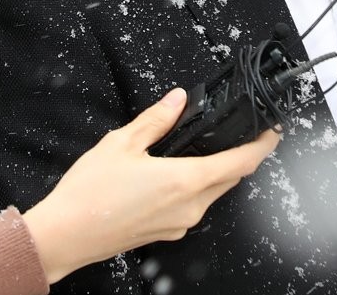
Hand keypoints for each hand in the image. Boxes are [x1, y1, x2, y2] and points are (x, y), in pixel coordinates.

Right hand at [22, 89, 279, 284]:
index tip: (273, 130)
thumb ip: (156, 120)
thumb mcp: (122, 143)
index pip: (241, 162)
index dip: (262, 145)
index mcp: (186, 181)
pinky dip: (197, 186)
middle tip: (241, 131)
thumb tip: (178, 99)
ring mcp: (179, 224)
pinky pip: (194, 206)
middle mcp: (190, 207)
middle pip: (231, 178)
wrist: (62, 237)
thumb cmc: (89, 193)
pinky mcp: (166, 233)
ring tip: (208, 147)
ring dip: (218, 171)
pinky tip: (177, 171)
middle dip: (241, 155)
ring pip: (213, 192)